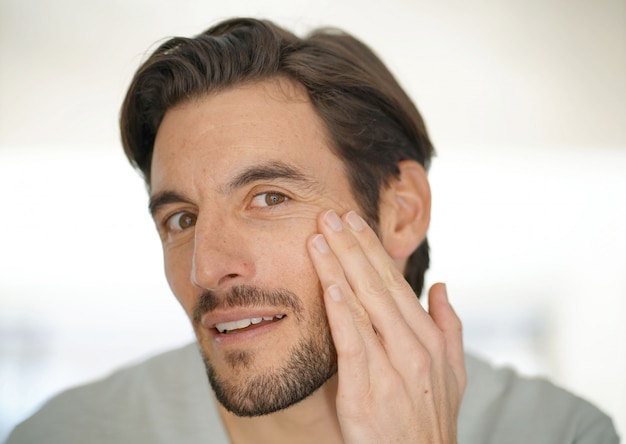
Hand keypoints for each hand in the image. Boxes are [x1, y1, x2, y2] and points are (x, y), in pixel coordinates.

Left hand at [307, 209, 465, 443]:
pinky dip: (342, 315)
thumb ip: (449, 325)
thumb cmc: (431, 417)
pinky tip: (330, 288)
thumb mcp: (453, 372)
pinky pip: (353, 346)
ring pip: (362, 307)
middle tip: (330, 214)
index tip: (353, 221)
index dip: (372, 249)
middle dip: (351, 246)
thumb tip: (441, 285)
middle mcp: (413, 347)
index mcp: (429, 338)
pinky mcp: (366, 392)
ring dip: (339, 269)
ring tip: (320, 238)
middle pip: (377, 285)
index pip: (395, 282)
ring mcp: (391, 369)